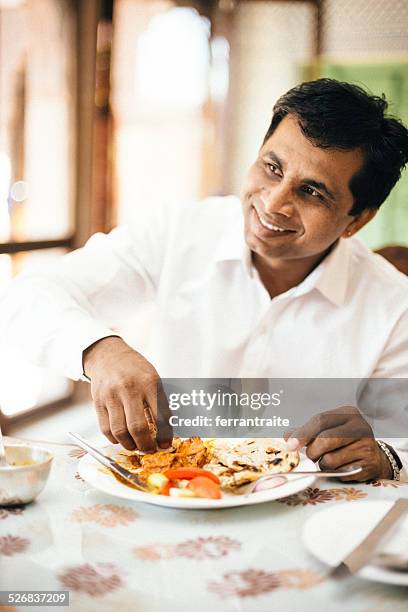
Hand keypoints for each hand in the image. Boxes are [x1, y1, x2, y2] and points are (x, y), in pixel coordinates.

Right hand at [83, 336, 171, 451]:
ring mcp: (111, 396)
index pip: (161, 415)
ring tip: (136, 446)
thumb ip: (160, 402)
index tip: (166, 444)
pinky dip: (115, 439)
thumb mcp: (153, 378)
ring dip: (129, 445)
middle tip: (150, 450)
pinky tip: (122, 438)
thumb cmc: (135, 369)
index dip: (165, 435)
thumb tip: (167, 430)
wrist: (108, 355)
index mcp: (149, 382)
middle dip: (146, 445)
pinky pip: (105, 429)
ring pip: (120, 432)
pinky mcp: (98, 402)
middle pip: (138, 427)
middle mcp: (129, 389)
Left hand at [284, 406, 392, 481]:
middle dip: (312, 451)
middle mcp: (360, 427)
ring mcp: (367, 446)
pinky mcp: (368, 465)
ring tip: (329, 460)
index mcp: (348, 413)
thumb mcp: (329, 429)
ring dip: (323, 464)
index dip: (303, 433)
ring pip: (330, 459)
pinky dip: (335, 472)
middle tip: (311, 456)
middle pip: (325, 439)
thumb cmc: (345, 441)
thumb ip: (308, 431)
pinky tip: (341, 467)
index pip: (320, 420)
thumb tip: (288, 436)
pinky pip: (340, 472)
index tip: (291, 444)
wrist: (374, 457)